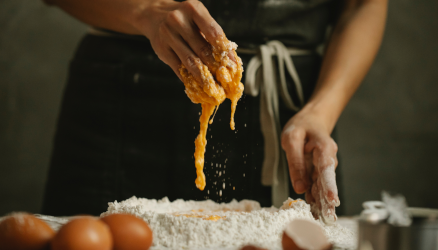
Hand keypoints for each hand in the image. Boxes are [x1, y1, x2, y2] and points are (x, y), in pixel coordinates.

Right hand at [133, 0, 229, 80]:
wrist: (154, 16)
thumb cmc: (184, 20)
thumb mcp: (198, 19)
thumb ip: (212, 36)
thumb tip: (230, 60)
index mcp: (193, 9)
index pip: (213, 32)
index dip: (225, 51)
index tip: (233, 65)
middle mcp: (178, 20)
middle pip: (203, 48)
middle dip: (216, 67)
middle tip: (225, 81)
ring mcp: (167, 35)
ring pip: (190, 61)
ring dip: (204, 76)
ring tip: (214, 86)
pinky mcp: (161, 49)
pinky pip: (178, 68)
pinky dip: (190, 79)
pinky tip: (198, 85)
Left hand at [281, 109, 339, 223]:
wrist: (310, 121)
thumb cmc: (301, 127)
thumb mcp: (291, 139)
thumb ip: (295, 162)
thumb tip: (300, 187)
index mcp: (324, 148)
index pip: (327, 168)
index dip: (329, 185)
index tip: (331, 199)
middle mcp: (328, 159)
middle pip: (327, 182)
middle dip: (328, 201)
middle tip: (327, 218)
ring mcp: (323, 167)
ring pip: (322, 187)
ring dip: (322, 203)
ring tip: (321, 219)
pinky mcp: (317, 172)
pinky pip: (316, 187)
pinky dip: (315, 199)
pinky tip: (314, 212)